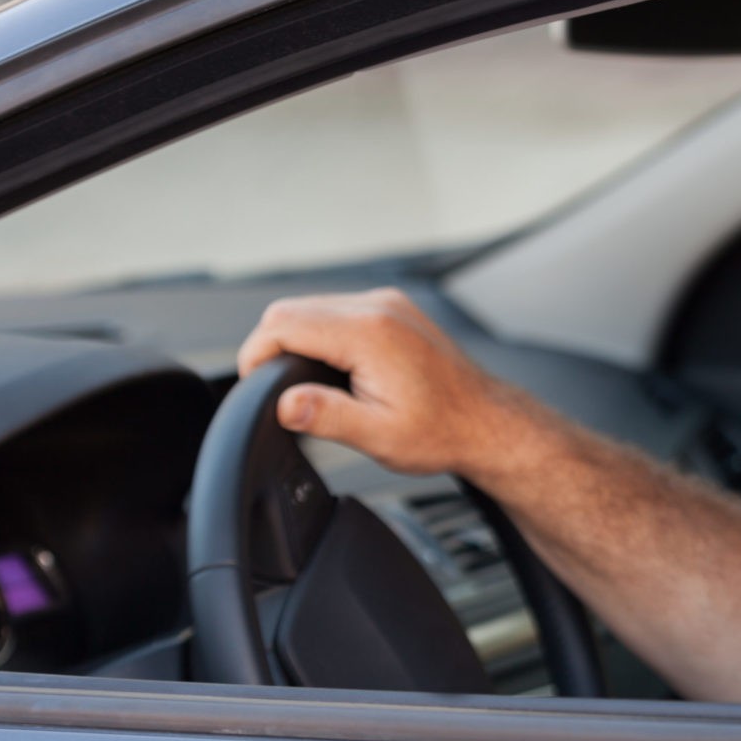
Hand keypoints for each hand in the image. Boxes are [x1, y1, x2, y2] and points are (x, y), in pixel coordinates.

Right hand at [236, 288, 536, 476]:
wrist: (485, 422)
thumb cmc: (442, 431)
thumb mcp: (378, 436)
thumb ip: (327, 416)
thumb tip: (284, 404)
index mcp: (370, 333)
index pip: (284, 323)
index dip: (256, 355)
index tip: (255, 386)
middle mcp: (379, 308)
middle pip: (292, 309)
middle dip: (272, 347)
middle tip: (278, 391)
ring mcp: (388, 304)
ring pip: (313, 306)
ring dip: (297, 340)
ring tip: (306, 384)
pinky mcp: (393, 309)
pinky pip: (338, 311)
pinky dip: (322, 335)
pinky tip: (332, 369)